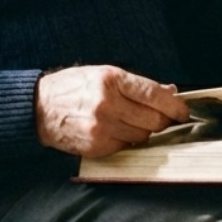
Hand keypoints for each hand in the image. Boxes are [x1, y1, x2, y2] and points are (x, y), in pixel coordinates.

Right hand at [35, 65, 190, 158]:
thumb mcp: (102, 74)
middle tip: (162, 118)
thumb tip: (168, 92)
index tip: (184, 111)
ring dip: (144, 132)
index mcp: (111, 79)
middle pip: (154, 120)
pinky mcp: (97, 146)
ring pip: (143, 136)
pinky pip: (126, 147)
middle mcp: (107, 103)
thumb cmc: (72, 88)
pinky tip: (116, 131)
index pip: (154, 95)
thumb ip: (135, 85)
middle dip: (163, 121)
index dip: (175, 105)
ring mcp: (102, 127)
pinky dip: (127, 141)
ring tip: (130, 122)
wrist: (38, 108)